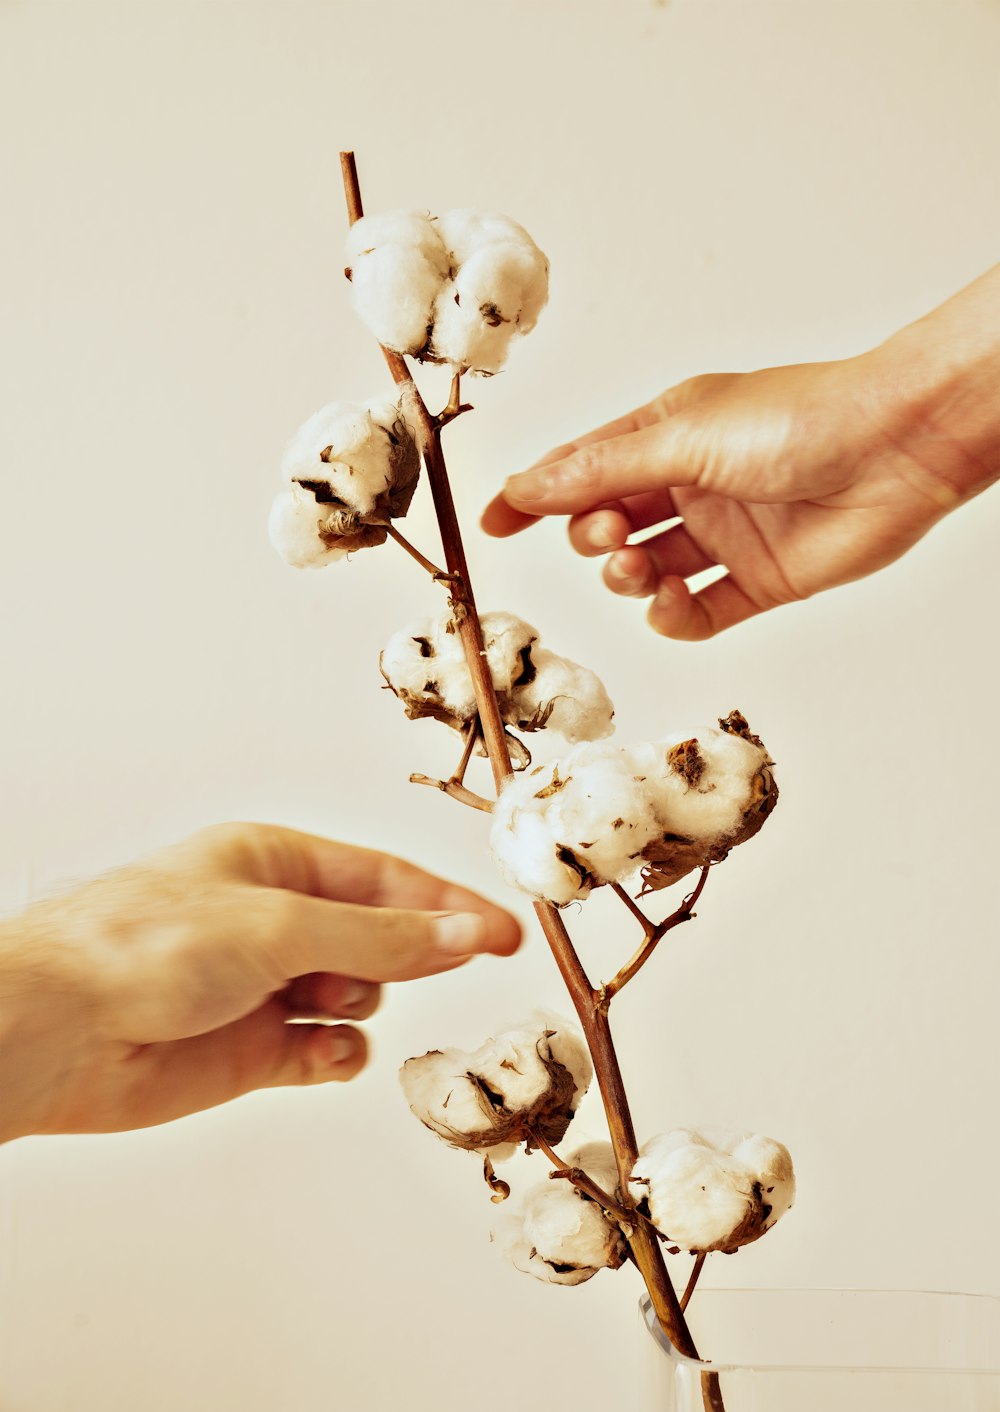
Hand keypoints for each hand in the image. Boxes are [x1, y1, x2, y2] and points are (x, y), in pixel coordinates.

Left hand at [0, 824, 520, 1140]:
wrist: (61, 1030)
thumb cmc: (138, 945)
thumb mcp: (281, 923)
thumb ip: (382, 936)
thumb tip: (462, 933)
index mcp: (274, 862)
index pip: (386, 881)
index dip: (449, 905)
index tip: (505, 932)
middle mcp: (272, 921)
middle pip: (380, 937)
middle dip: (408, 954)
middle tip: (445, 963)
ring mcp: (263, 987)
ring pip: (358, 996)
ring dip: (359, 1003)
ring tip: (322, 1001)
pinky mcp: (250, 1049)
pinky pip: (326, 1052)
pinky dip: (335, 1055)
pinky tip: (322, 1051)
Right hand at [483, 266, 999, 639]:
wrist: (895, 452)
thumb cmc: (798, 420)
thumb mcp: (681, 437)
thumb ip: (599, 471)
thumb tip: (525, 487)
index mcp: (666, 435)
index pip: (580, 469)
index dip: (533, 498)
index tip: (492, 525)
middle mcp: (690, 484)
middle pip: (606, 526)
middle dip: (591, 539)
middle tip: (609, 537)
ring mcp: (723, 535)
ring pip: (646, 573)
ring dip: (628, 578)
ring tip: (642, 569)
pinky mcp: (758, 581)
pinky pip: (696, 614)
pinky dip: (674, 617)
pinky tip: (675, 603)